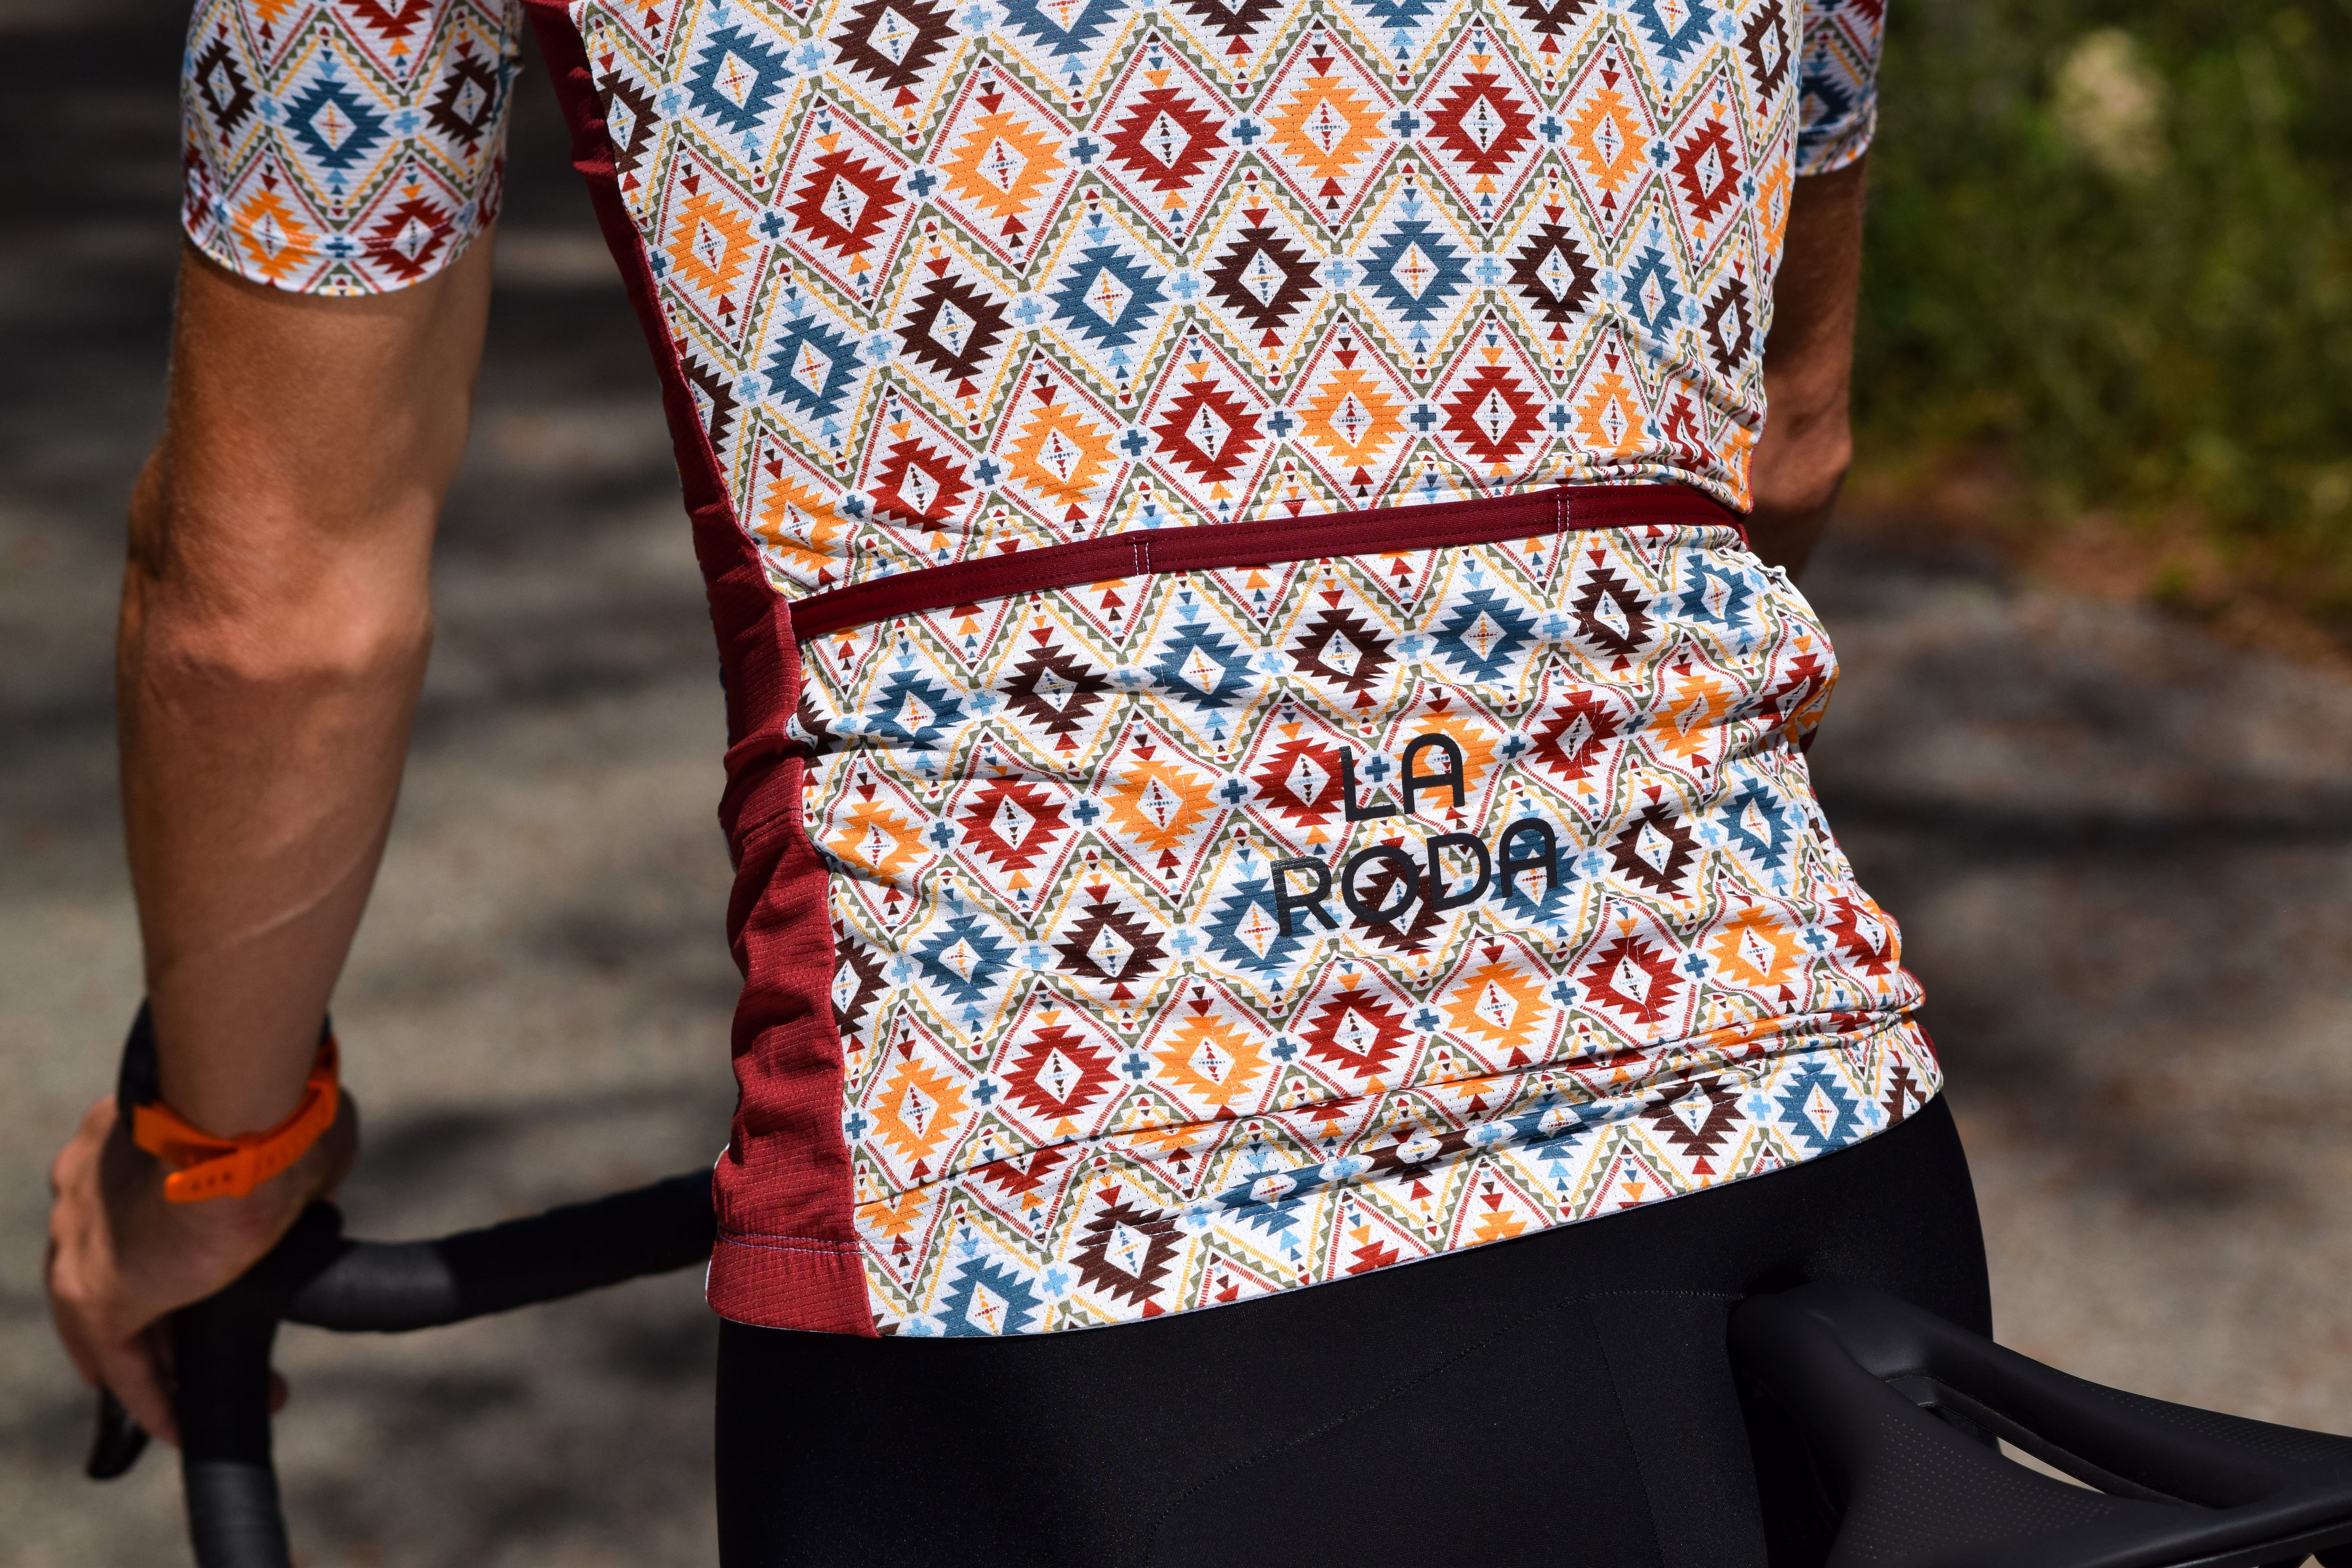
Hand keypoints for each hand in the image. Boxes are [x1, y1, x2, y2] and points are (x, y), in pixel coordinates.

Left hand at [45, 1089, 357, 1443]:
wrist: (242, 1118)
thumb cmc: (278, 1107)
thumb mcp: (296, 1133)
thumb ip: (295, 1162)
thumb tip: (317, 1181)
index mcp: (125, 1139)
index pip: (136, 1207)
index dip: (172, 1245)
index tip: (213, 1269)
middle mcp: (82, 1188)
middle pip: (117, 1266)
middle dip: (159, 1313)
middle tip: (198, 1349)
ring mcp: (81, 1240)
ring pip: (110, 1318)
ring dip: (161, 1357)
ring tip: (203, 1396)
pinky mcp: (97, 1293)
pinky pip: (120, 1360)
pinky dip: (152, 1396)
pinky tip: (186, 1423)